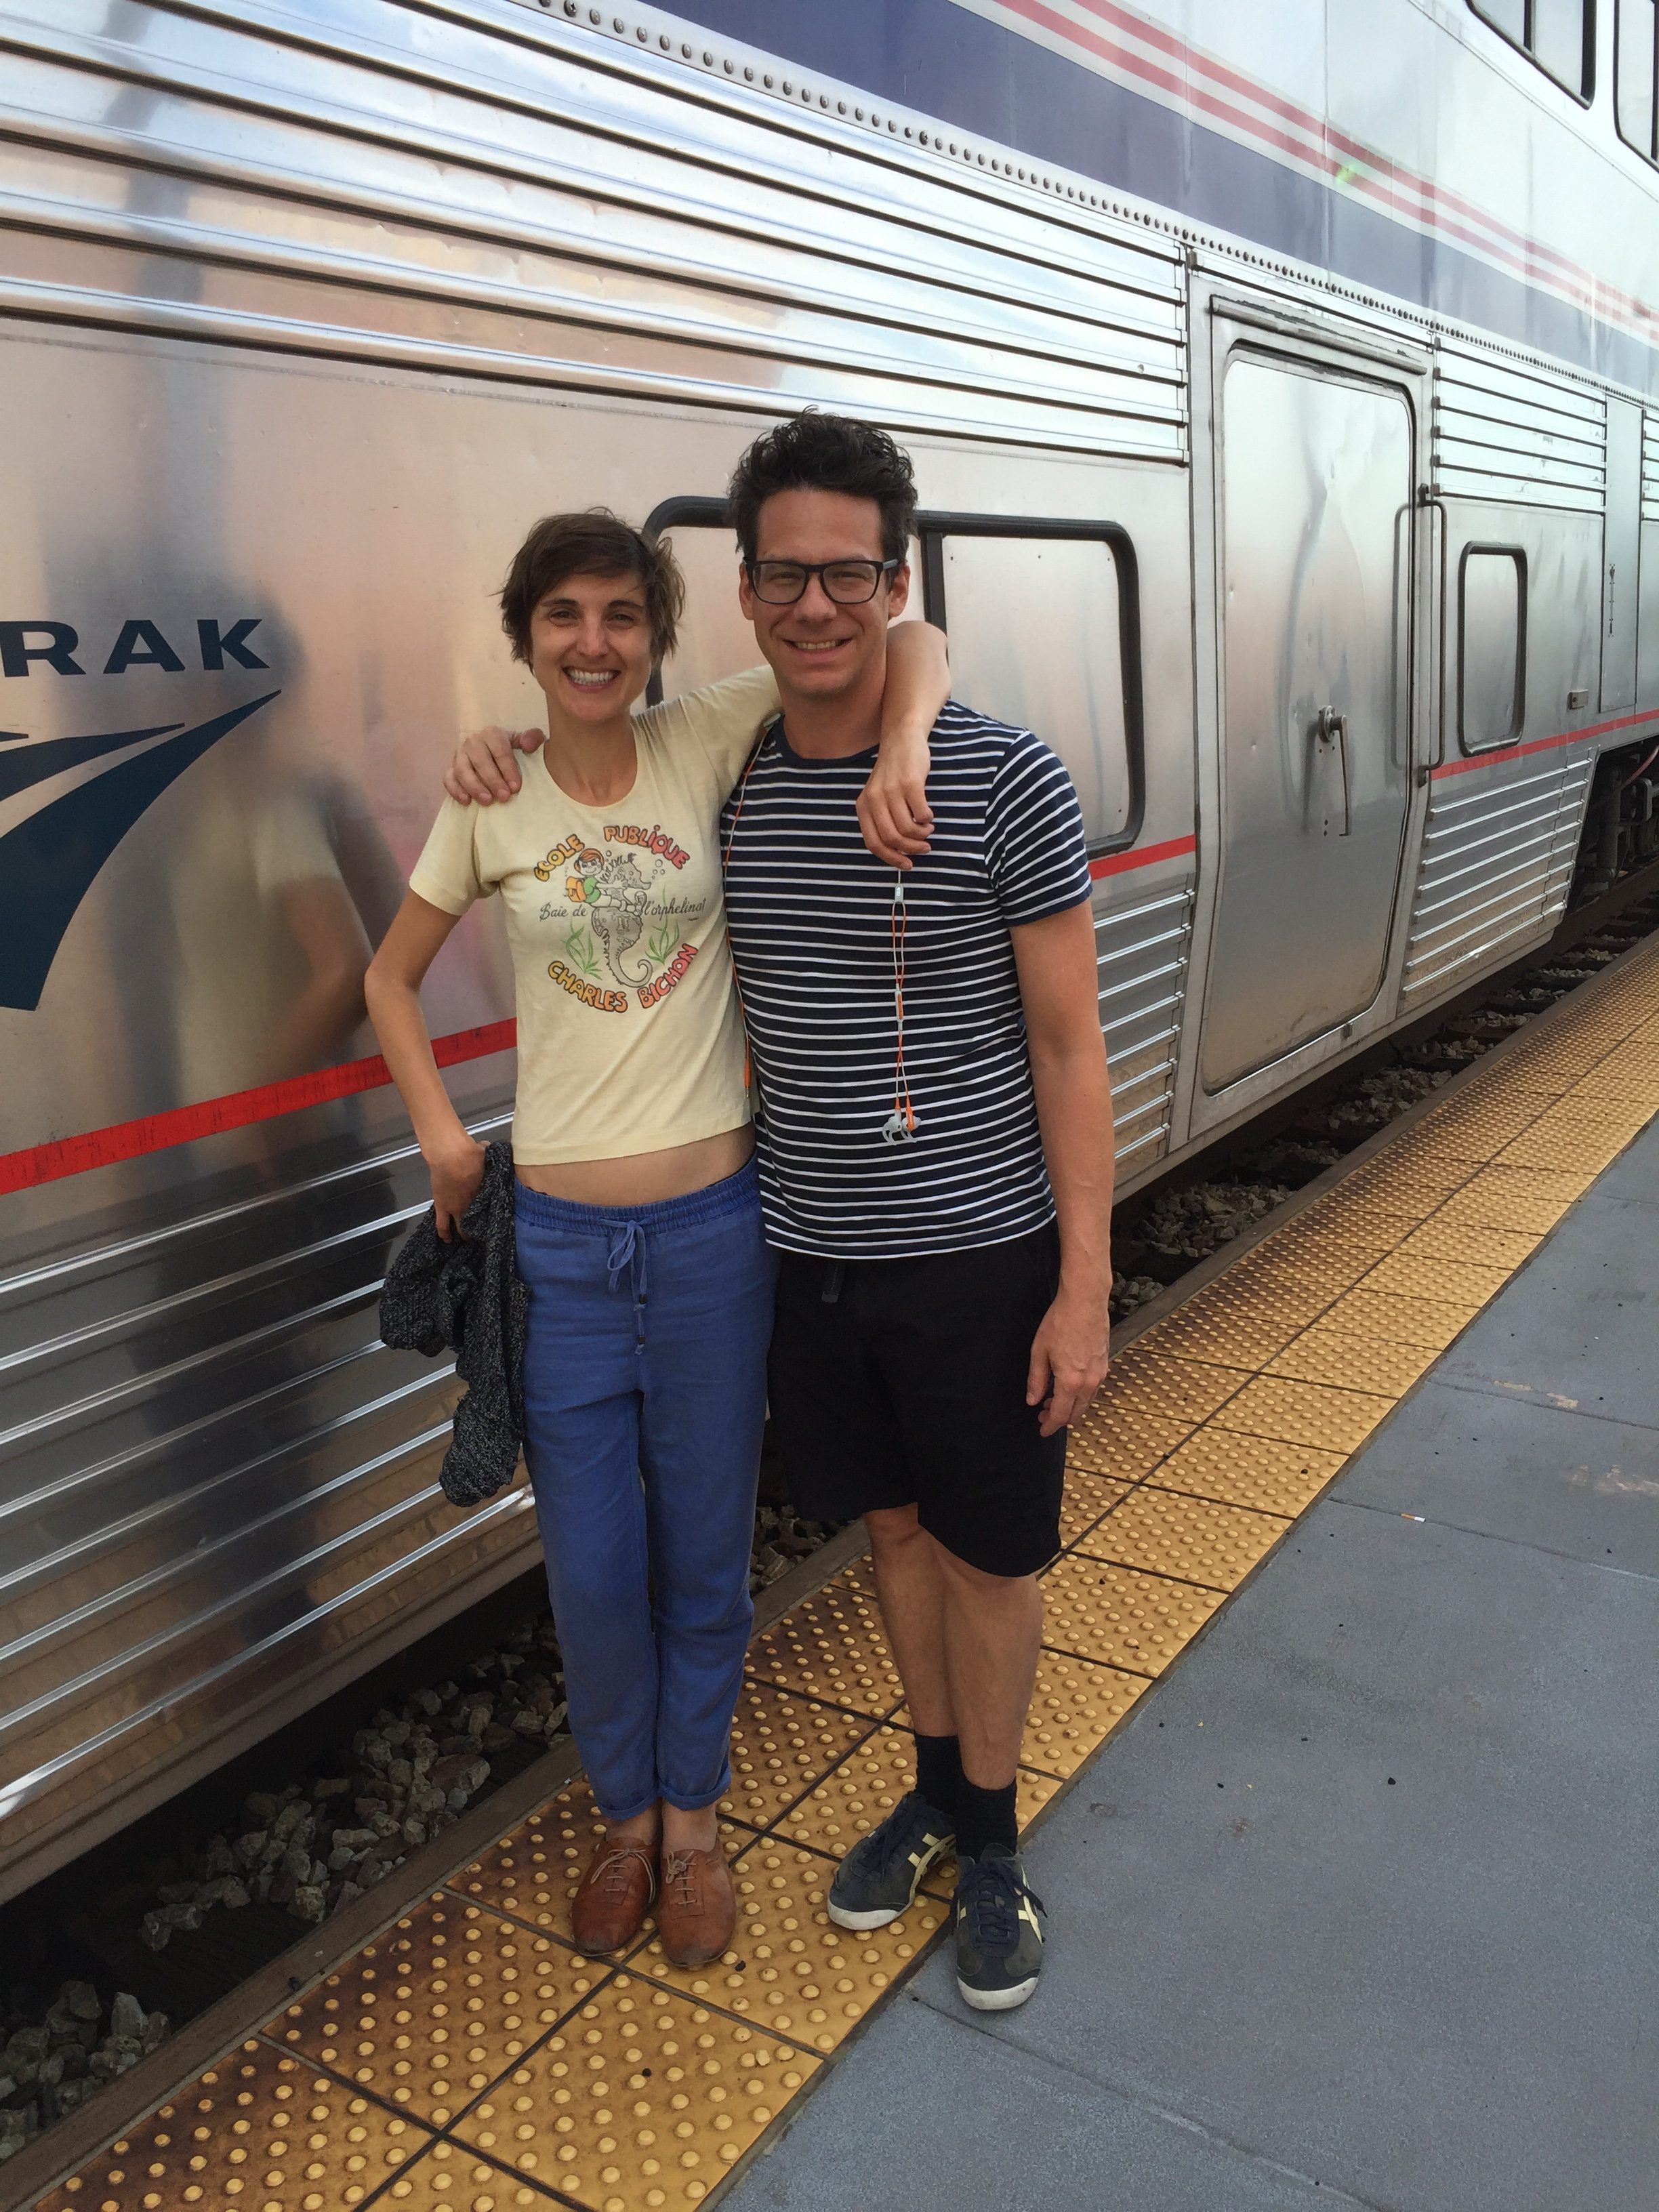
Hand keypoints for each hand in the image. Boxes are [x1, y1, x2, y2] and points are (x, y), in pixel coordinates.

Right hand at [427, 1134, 486, 1240]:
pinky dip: (444, 1234)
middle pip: (479, 1223)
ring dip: (464, 1235)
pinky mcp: (441, 1207)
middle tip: (483, 1235)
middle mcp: (473, 1204)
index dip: (493, 1216)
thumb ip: (488, 1157)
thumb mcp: (486, 1157)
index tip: (496, 1219)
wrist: (451, 1155)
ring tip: (465, 1240)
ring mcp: (457, 1207)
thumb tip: (488, 1148)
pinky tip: (447, 1240)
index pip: (491, 1210)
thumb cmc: (471, 1154)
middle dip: (481, 1230)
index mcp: (485, 1194)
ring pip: (461, 1228)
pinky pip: (442, 1225)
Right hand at [443, 726, 542, 805]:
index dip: (508, 769)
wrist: (496, 754)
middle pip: (480, 761)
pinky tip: (466, 801)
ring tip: (487, 801)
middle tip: (504, 797)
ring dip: (474, 787)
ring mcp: (459, 755)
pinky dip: (455, 790)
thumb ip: (533, 738)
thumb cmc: (513, 750)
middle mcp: (473, 741)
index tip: (516, 787)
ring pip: (462, 770)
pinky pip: (448, 779)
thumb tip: (528, 745)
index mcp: (492, 734)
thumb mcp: (525, 741)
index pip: (500, 751)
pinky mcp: (451, 769)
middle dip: (493, 780)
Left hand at [857, 730, 932, 868]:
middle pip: (892, 838)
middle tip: (924, 848)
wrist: (902, 739)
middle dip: (911, 849)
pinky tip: (928, 815)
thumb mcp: (878, 796)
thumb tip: (898, 851)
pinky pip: (921, 814)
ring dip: (922, 835)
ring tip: (928, 830)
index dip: (891, 858)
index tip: (907, 864)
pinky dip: (927, 819)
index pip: (873, 842)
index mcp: (863, 806)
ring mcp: (891, 790)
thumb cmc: (893, 773)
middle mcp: (874, 799)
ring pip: (907, 828)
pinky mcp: (910, 783)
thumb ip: (882, 819)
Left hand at [1026, 1281, 1110, 1436]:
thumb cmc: (1061, 1322)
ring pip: (1086, 1402)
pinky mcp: (1104, 1364)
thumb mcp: (1039, 1352)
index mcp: (1070, 1382)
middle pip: (1076, 1413)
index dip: (1050, 1426)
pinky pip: (1093, 1389)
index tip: (1042, 1430)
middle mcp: (1089, 1382)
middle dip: (1060, 1418)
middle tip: (1044, 1415)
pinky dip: (1080, 1395)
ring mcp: (1100, 1374)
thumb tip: (1033, 1400)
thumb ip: (1036, 1380)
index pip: (1060, 1414)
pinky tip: (1068, 1386)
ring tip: (1053, 1401)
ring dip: (1071, 1406)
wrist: (1085, 1301)